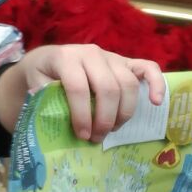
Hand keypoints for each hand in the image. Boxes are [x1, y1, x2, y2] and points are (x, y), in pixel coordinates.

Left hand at [17, 44, 165, 141]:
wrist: (50, 58)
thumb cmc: (43, 74)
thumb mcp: (35, 83)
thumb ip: (44, 97)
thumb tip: (56, 116)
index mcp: (65, 58)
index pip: (78, 88)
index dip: (82, 115)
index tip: (82, 134)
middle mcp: (91, 53)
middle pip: (108, 88)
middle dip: (104, 118)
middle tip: (97, 137)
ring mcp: (111, 56)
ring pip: (128, 84)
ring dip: (124, 112)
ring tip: (111, 129)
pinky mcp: (125, 61)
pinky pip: (148, 68)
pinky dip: (156, 84)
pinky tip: (156, 103)